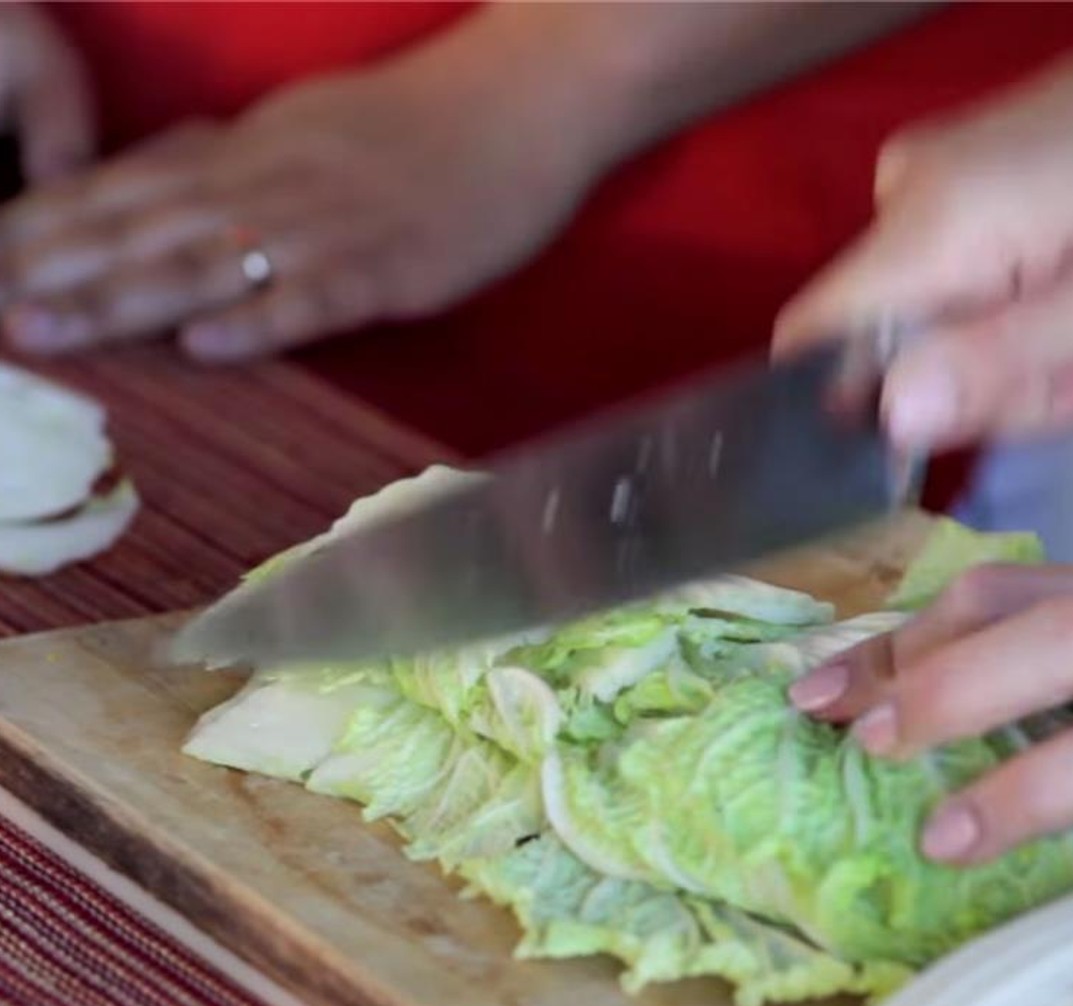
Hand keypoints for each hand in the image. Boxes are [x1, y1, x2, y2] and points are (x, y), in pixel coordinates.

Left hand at [0, 24, 615, 360]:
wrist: (528, 99)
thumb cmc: (424, 121)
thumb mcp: (313, 125)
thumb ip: (239, 156)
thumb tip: (163, 171)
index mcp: (256, 149)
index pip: (135, 187)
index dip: (56, 224)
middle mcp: (279, 182)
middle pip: (154, 227)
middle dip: (63, 270)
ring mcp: (337, 224)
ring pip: (217, 262)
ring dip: (126, 299)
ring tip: (49, 333)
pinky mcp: (399, 265)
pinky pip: (321, 297)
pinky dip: (261, 319)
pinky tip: (203, 346)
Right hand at [775, 4, 1072, 452]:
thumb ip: (1004, 362)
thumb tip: (893, 420)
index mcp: (937, 224)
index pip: (813, 343)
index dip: (868, 413)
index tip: (977, 413)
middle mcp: (901, 201)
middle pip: (899, 361)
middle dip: (1012, 389)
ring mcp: (916, 196)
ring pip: (942, 341)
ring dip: (1040, 362)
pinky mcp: (940, 202)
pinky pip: (961, 303)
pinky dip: (1034, 324)